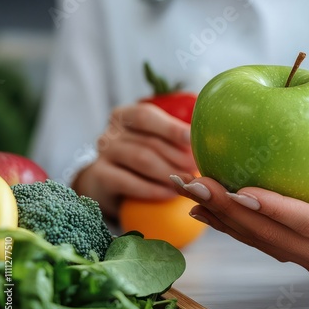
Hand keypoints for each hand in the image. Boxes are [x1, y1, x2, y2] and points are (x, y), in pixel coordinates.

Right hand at [73, 103, 196, 217]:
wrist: (110, 184)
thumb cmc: (142, 156)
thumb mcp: (155, 140)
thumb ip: (176, 134)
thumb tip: (210, 132)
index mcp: (125, 116)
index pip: (146, 116)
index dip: (171, 127)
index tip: (192, 138)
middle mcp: (110, 132)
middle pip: (148, 141)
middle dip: (178, 155)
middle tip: (198, 166)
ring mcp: (102, 155)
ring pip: (141, 160)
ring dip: (169, 172)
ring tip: (189, 181)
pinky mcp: (99, 178)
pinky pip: (128, 182)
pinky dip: (152, 188)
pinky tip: (170, 193)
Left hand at [170, 133, 308, 276]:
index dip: (275, 208)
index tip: (240, 188)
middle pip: (274, 237)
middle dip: (231, 212)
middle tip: (196, 184)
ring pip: (261, 242)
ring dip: (222, 218)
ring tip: (188, 191)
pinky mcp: (300, 253)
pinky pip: (261, 239)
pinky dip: (231, 224)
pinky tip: (204, 207)